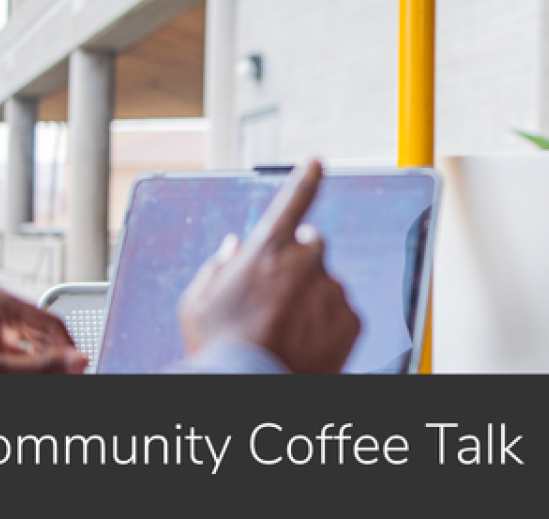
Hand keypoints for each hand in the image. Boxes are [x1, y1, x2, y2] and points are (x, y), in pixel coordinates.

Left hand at [0, 286, 87, 373]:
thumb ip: (39, 366)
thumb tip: (79, 360)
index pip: (52, 322)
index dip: (69, 348)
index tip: (79, 370)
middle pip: (45, 334)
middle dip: (54, 359)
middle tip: (67, 378)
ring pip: (36, 345)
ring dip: (43, 365)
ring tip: (45, 377)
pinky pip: (22, 352)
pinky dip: (28, 367)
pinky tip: (31, 376)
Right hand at [178, 160, 360, 373]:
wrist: (252, 386)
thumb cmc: (219, 348)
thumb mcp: (197, 303)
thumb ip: (216, 267)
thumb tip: (233, 248)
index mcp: (268, 248)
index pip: (293, 201)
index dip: (306, 179)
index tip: (317, 163)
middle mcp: (305, 262)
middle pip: (313, 246)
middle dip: (300, 261)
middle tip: (280, 293)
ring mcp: (331, 290)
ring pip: (326, 285)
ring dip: (311, 299)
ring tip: (286, 331)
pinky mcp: (351, 320)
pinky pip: (341, 314)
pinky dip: (327, 326)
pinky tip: (303, 344)